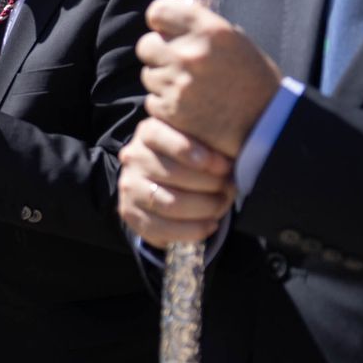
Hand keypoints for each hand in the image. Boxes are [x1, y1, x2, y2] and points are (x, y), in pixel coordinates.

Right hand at [117, 116, 236, 245]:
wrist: (162, 182)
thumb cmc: (191, 159)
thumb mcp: (198, 141)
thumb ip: (210, 144)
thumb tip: (232, 163)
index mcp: (148, 133)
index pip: (158, 135)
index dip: (190, 150)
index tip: (222, 165)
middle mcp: (134, 158)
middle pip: (172, 174)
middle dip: (210, 185)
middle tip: (230, 189)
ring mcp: (129, 187)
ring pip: (169, 203)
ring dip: (205, 208)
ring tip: (222, 206)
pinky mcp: (130, 213)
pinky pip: (162, 229)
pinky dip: (192, 230)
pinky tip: (210, 225)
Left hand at [137, 0, 280, 157]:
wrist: (268, 126)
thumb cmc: (255, 81)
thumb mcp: (237, 43)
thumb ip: (202, 30)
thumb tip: (170, 25)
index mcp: (210, 31)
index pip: (159, 11)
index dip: (160, 20)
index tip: (165, 28)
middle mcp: (190, 54)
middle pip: (147, 44)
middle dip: (158, 52)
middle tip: (176, 62)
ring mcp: (178, 84)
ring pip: (148, 74)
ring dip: (162, 79)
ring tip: (191, 87)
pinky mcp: (171, 110)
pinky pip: (152, 100)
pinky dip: (165, 104)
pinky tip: (190, 106)